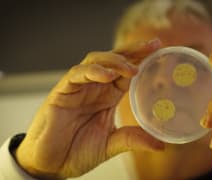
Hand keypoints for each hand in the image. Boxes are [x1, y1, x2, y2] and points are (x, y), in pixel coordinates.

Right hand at [15, 39, 163, 178]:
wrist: (51, 164)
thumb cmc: (77, 151)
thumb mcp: (111, 145)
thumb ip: (132, 140)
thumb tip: (160, 145)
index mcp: (109, 96)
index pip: (127, 72)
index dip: (141, 60)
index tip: (159, 51)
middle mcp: (96, 88)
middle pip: (114, 60)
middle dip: (133, 51)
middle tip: (152, 45)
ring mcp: (79, 88)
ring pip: (96, 61)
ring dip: (114, 61)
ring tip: (131, 69)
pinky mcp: (62, 91)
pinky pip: (77, 74)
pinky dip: (92, 72)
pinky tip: (107, 75)